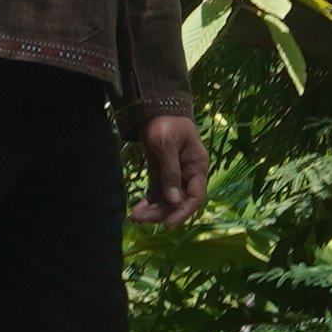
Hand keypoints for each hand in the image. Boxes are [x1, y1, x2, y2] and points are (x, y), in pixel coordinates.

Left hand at [134, 108, 210, 225]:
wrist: (153, 107)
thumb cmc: (165, 122)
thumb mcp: (166, 144)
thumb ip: (170, 172)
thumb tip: (173, 200)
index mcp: (197, 166)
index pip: (195, 196)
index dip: (183, 211)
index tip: (167, 224)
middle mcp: (188, 174)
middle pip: (179, 201)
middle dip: (162, 212)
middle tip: (140, 218)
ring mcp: (174, 175)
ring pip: (167, 200)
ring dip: (153, 210)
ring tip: (135, 216)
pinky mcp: (161, 173)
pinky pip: (157, 193)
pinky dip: (149, 202)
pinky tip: (137, 210)